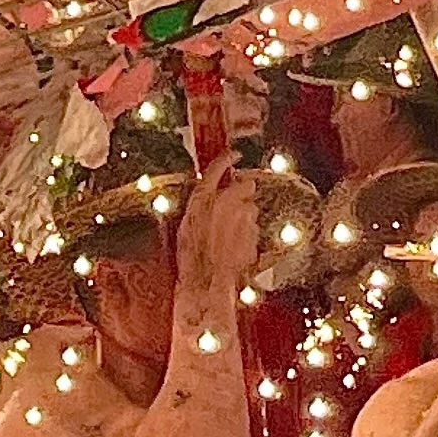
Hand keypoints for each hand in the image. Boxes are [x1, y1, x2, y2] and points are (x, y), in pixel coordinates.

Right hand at [175, 166, 260, 292]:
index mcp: (204, 198)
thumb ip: (198, 204)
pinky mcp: (254, 235)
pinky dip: (248, 234)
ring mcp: (244, 219)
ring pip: (252, 209)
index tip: (234, 154)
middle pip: (246, 185)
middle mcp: (227, 203)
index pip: (218, 167)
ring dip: (245, 216)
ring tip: (229, 233)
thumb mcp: (184, 225)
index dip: (227, 158)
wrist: (205, 282)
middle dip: (243, 191)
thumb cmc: (190, 256)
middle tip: (234, 202)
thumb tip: (204, 194)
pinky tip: (234, 246)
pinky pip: (254, 229)